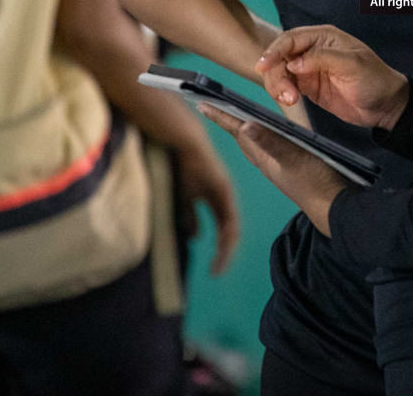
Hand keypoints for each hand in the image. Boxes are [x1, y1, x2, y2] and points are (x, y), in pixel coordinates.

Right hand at [175, 145, 240, 275]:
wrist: (182, 142)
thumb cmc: (181, 166)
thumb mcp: (184, 198)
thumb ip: (190, 216)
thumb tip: (195, 237)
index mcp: (217, 198)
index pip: (223, 226)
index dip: (220, 245)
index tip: (214, 265)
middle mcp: (224, 197)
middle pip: (230, 230)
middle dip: (224, 252)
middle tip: (217, 272)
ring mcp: (226, 193)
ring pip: (231, 227)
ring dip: (225, 248)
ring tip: (218, 265)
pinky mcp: (222, 189)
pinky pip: (228, 216)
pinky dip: (224, 234)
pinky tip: (220, 246)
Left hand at [199, 106, 348, 235]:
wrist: (335, 208)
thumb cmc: (316, 182)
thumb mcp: (293, 157)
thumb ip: (271, 142)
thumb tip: (245, 126)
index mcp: (265, 158)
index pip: (238, 132)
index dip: (221, 117)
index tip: (202, 103)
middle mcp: (269, 162)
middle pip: (243, 139)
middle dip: (229, 122)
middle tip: (214, 109)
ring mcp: (281, 167)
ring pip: (256, 146)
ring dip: (246, 131)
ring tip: (237, 120)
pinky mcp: (295, 169)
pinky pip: (272, 150)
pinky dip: (267, 139)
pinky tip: (274, 138)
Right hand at [257, 26, 408, 130]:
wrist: (385, 106)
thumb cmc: (374, 79)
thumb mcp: (352, 65)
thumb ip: (322, 59)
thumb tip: (293, 63)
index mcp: (323, 38)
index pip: (291, 39)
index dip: (274, 51)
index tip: (263, 66)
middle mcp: (313, 50)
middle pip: (280, 57)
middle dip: (276, 74)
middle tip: (286, 94)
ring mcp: (309, 69)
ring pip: (280, 73)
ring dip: (278, 86)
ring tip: (290, 100)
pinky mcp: (309, 87)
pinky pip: (287, 87)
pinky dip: (282, 94)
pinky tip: (290, 102)